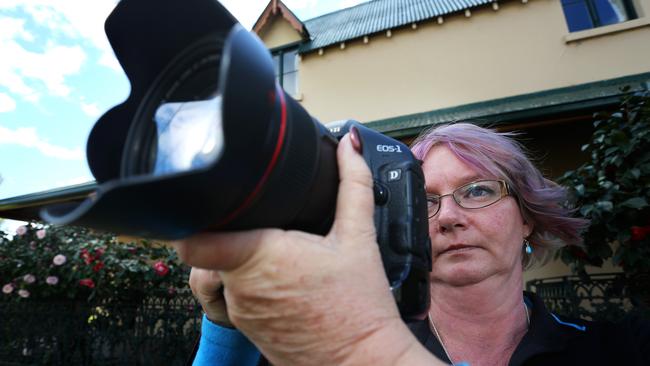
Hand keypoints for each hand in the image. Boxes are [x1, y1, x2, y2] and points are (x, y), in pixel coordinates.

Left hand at [174, 133, 437, 364]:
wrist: (363, 363)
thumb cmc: (359, 306)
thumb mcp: (359, 237)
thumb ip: (353, 183)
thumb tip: (350, 144)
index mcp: (260, 256)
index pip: (195, 239)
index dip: (191, 217)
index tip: (205, 205)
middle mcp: (240, 287)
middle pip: (206, 250)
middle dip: (224, 233)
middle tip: (255, 223)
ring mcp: (240, 313)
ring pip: (215, 276)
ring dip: (232, 261)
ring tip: (269, 254)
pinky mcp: (246, 331)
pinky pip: (230, 300)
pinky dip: (245, 286)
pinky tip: (278, 283)